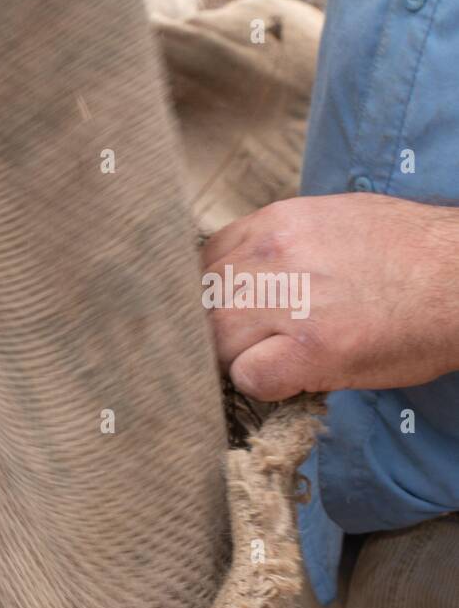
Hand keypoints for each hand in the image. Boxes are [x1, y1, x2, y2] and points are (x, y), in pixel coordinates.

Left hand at [202, 193, 458, 399]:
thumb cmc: (408, 257)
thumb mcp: (333, 223)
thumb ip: (277, 244)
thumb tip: (233, 272)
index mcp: (276, 222)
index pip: (202, 264)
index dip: (209, 297)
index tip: (228, 315)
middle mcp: (275, 255)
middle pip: (200, 306)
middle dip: (216, 332)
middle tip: (252, 346)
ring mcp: (291, 300)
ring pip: (215, 342)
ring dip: (238, 359)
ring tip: (279, 359)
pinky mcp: (311, 348)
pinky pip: (248, 377)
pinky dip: (262, 385)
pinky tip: (295, 376)